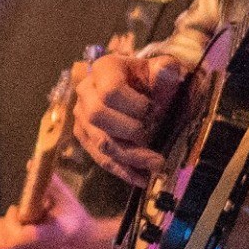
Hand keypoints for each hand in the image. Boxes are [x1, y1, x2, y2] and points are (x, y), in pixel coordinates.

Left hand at [0, 175, 114, 248]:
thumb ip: (48, 184)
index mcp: (40, 240)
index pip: (11, 233)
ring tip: (7, 237)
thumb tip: (31, 163)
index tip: (18, 211)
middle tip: (13, 223)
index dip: (11, 218)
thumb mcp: (66, 201)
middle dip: (0, 230)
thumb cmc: (77, 225)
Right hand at [74, 52, 182, 185]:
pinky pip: (100, 158)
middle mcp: (86, 91)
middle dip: (128, 131)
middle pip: (97, 116)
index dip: (134, 105)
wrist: (140, 88)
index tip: (155, 111)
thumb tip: (166, 70)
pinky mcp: (85, 137)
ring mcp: (82, 116)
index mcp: (103, 69)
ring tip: (157, 164)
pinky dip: (122, 171)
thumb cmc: (151, 78)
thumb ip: (166, 69)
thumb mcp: (161, 69)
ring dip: (130, 156)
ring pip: (100, 142)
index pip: (110, 91)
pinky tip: (143, 178)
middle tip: (153, 136)